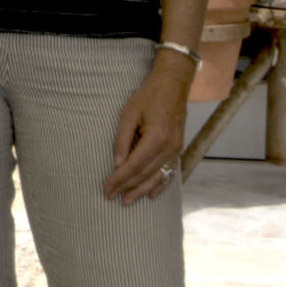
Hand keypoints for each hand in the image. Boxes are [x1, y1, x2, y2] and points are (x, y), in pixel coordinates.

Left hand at [103, 56, 193, 204]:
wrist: (173, 85)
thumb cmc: (148, 96)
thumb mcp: (129, 114)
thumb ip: (122, 140)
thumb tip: (117, 164)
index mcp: (156, 138)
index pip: (133, 166)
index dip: (118, 179)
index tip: (106, 188)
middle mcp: (169, 147)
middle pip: (144, 175)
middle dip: (126, 187)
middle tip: (110, 197)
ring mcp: (176, 149)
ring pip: (157, 177)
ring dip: (141, 191)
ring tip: (127, 201)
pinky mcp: (178, 149)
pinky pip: (170, 172)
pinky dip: (160, 185)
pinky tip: (151, 195)